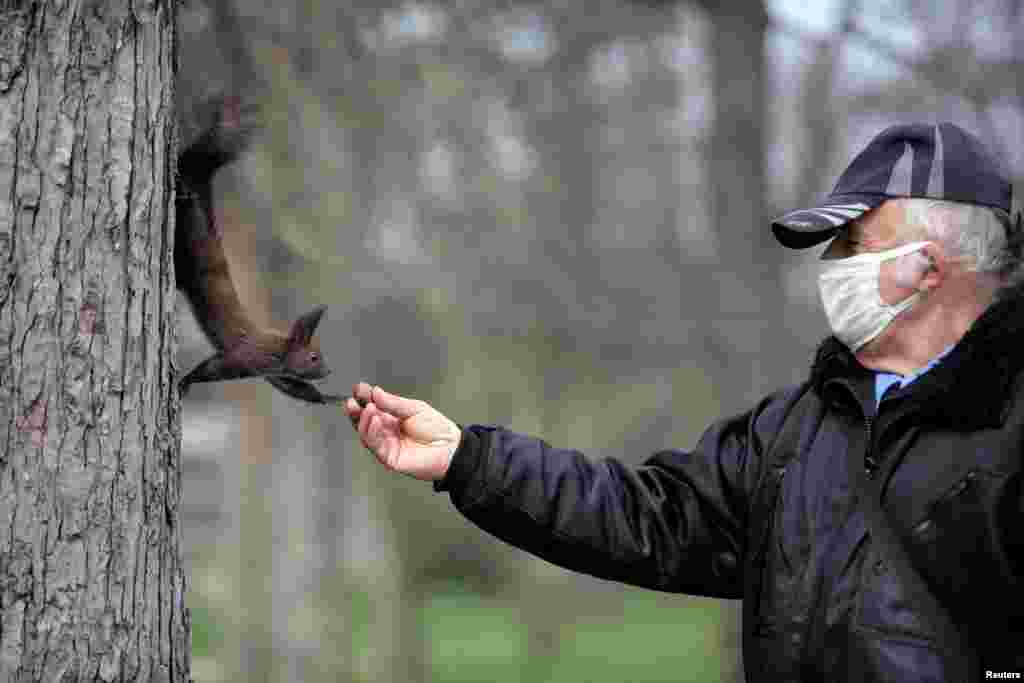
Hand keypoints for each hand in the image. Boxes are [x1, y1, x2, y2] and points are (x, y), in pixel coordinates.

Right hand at [345, 382, 460, 481]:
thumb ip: (393, 403)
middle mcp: (386, 431)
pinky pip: (375, 445)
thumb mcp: (414, 408)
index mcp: (391, 418)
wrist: (451, 447)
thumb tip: (375, 392)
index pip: (372, 407)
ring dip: (363, 420)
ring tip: (367, 408)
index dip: (364, 398)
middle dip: (356, 410)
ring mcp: (386, 444)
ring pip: (366, 433)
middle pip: (364, 421)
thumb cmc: (437, 429)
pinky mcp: (389, 457)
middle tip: (353, 400)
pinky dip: (371, 432)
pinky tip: (373, 420)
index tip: (359, 388)